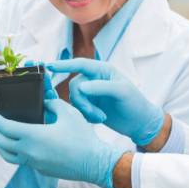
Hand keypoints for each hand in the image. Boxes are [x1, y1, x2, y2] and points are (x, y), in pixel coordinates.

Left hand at [0, 98, 128, 187]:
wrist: (94, 162)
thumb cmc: (83, 137)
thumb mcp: (68, 112)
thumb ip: (53, 103)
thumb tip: (45, 101)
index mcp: (33, 135)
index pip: (6, 128)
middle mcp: (29, 151)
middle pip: (2, 143)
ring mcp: (34, 163)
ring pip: (8, 157)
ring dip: (1, 146)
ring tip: (1, 138)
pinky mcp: (40, 170)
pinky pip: (21, 161)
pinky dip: (15, 153)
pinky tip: (20, 146)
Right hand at [45, 58, 164, 146]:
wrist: (139, 123)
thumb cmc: (135, 103)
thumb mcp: (122, 92)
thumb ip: (100, 87)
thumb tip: (80, 87)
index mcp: (102, 70)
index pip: (80, 64)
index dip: (64, 65)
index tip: (49, 65)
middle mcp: (94, 79)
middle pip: (74, 86)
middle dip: (83, 102)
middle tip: (97, 114)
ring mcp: (90, 93)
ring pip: (75, 99)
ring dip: (85, 111)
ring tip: (100, 117)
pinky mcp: (89, 106)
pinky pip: (77, 109)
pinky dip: (85, 116)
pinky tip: (98, 120)